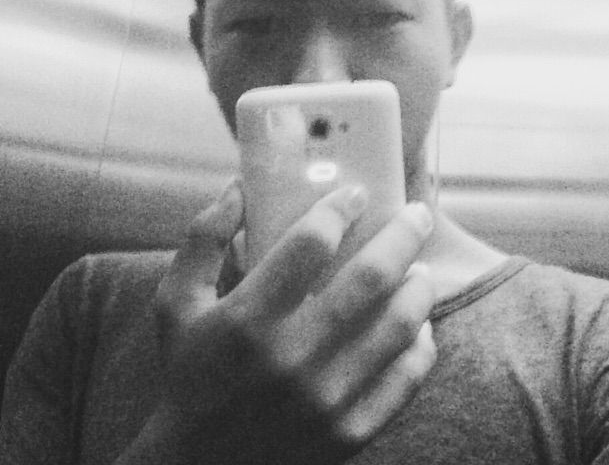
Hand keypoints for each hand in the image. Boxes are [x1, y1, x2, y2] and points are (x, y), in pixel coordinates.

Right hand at [154, 180, 435, 463]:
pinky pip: (406, 379)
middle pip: (370, 278)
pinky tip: (419, 324)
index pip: (310, 243)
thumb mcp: (176, 301)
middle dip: (403, 234)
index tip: (356, 193)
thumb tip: (239, 187)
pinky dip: (422, 345)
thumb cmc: (189, 372)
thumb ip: (203, 238)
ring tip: (420, 267)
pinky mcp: (350, 431)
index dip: (340, 208)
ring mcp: (327, 398)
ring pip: (398, 325)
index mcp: (248, 319)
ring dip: (419, 286)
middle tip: (418, 214)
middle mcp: (293, 356)